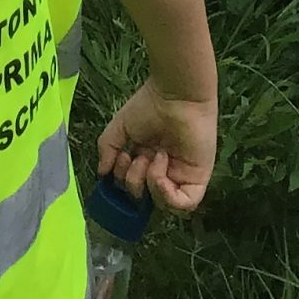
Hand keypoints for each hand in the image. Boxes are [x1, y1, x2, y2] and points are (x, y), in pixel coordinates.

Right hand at [98, 80, 216, 213]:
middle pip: (145, 197)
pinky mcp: (197, 180)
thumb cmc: (149, 106)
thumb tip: (102, 173)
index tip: (121, 157)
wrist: (175, 95)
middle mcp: (164, 171)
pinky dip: (167, 194)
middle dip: (133, 181)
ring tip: (150, 158)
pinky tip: (161, 170)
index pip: (133, 185)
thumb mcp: (121, 126)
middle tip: (135, 157)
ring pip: (163, 203)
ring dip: (149, 185)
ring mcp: (181, 177)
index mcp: (147, 159)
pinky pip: (184, 203)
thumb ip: (108, 148)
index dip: (123, 180)